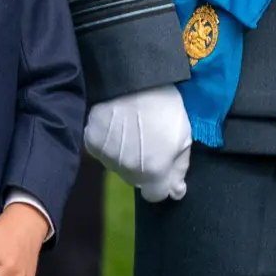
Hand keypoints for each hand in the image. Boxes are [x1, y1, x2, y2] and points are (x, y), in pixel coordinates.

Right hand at [85, 84, 191, 202]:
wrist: (131, 79)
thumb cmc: (164, 105)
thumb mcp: (184, 136)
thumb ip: (179, 167)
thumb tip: (176, 191)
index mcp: (154, 172)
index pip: (156, 195)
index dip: (162, 182)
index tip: (164, 165)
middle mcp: (128, 172)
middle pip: (137, 181)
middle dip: (144, 168)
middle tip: (148, 141)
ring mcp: (107, 158)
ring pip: (119, 167)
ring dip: (126, 157)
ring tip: (131, 131)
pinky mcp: (92, 144)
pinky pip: (103, 153)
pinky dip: (110, 145)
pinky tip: (116, 128)